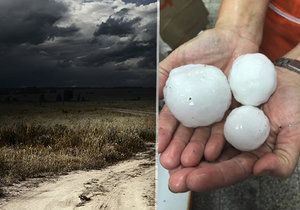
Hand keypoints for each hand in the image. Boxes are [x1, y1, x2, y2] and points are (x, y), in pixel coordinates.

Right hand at [158, 28, 257, 169]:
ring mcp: (215, 114)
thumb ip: (164, 74)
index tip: (160, 147)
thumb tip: (152, 94)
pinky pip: (225, 129)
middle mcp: (198, 110)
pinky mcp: (233, 113)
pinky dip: (217, 141)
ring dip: (195, 150)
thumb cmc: (206, 46)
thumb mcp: (180, 57)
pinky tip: (211, 153)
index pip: (171, 120)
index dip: (165, 134)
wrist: (235, 39)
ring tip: (189, 162)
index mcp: (183, 100)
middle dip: (177, 148)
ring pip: (203, 136)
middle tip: (171, 163)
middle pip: (186, 133)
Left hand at [167, 68, 299, 191]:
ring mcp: (221, 129)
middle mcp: (232, 145)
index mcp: (250, 156)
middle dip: (189, 171)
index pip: (230, 171)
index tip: (193, 180)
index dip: (211, 177)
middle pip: (209, 163)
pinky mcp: (213, 113)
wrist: (284, 80)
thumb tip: (262, 170)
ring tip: (167, 159)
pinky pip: (196, 122)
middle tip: (173, 178)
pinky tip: (169, 137)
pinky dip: (181, 130)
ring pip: (198, 144)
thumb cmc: (294, 105)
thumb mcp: (294, 132)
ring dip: (181, 152)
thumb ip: (283, 157)